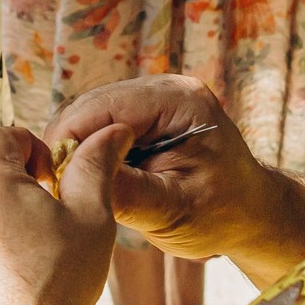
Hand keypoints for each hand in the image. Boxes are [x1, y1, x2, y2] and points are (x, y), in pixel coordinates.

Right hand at [46, 75, 304, 289]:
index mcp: (179, 101)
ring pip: (91, 114)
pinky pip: (103, 123)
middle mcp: (166, 87)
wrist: (251, 215)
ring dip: (79, 149)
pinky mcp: (148, 113)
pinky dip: (92, 150)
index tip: (53, 183)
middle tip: (59, 190)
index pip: (101, 107)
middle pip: (90, 106)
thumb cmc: (220, 216)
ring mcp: (156, 97)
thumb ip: (125, 191)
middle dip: (70, 146)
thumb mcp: (172, 210)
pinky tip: (95, 179)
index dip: (69, 141)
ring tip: (77, 188)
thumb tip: (71, 176)